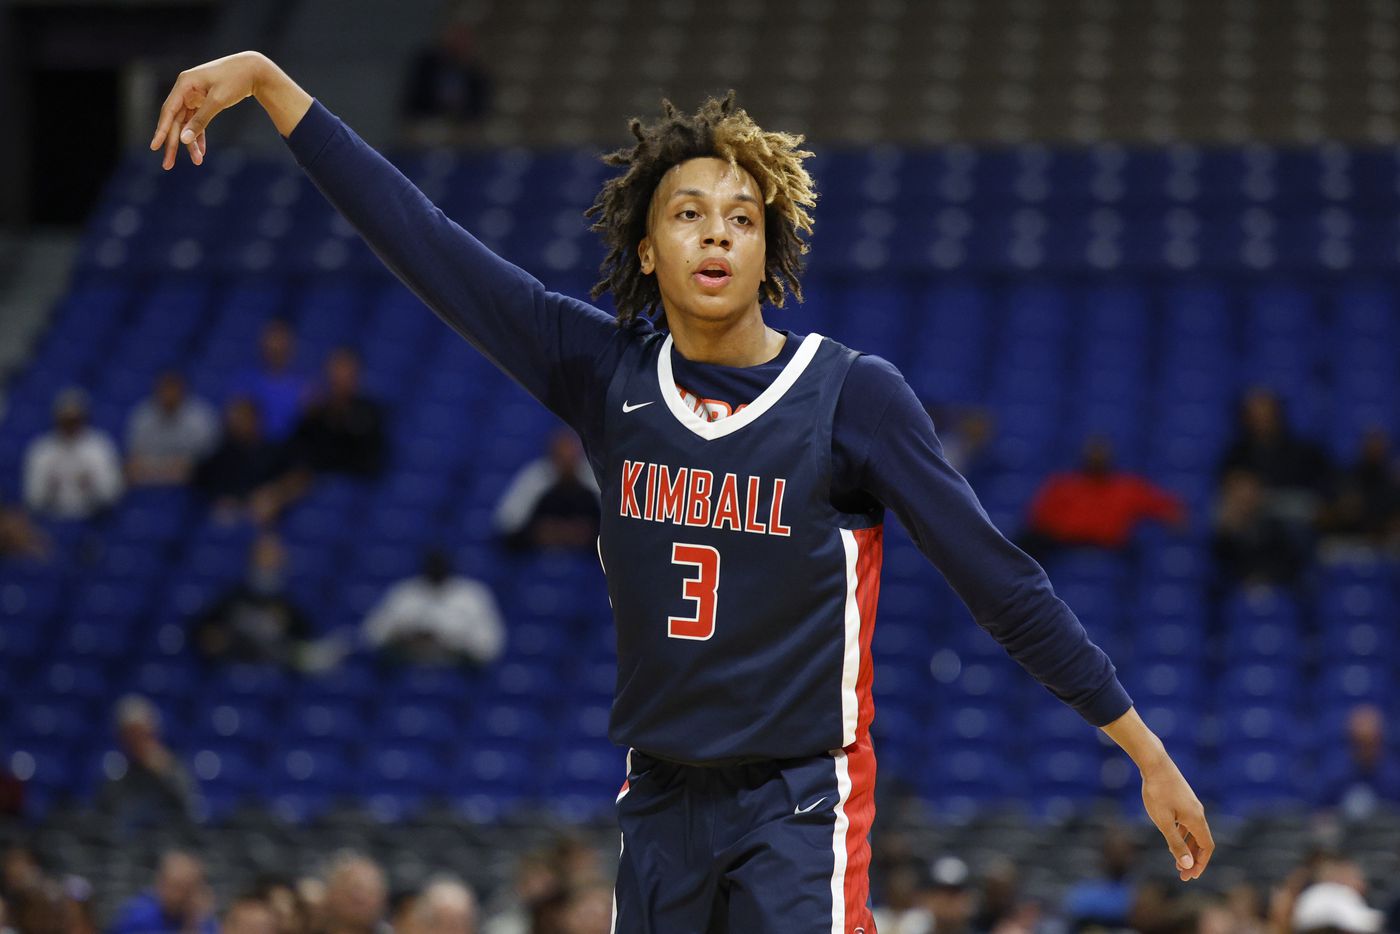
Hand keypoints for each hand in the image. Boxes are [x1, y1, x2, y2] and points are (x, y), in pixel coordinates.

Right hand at [150, 51, 266, 169]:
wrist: (253, 70)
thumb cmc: (235, 81)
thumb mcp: (218, 101)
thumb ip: (200, 120)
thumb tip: (184, 139)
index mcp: (184, 84)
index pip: (168, 111)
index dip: (161, 131)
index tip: (155, 147)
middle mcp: (185, 89)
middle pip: (175, 120)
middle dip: (173, 143)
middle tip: (168, 165)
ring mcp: (193, 95)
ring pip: (186, 123)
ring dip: (190, 142)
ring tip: (197, 161)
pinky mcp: (203, 100)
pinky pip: (197, 121)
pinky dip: (199, 135)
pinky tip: (202, 151)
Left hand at [1140, 756, 1214, 881]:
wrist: (1154, 763)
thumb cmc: (1157, 792)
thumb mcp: (1164, 821)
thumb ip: (1176, 843)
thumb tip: (1187, 864)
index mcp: (1197, 819)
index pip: (1207, 847)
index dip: (1201, 863)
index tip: (1190, 876)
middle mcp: (1198, 812)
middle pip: (1202, 841)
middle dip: (1193, 858)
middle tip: (1182, 874)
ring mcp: (1191, 805)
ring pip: (1194, 832)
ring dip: (1188, 847)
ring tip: (1176, 860)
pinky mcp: (1183, 798)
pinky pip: (1187, 822)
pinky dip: (1183, 834)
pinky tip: (1171, 838)